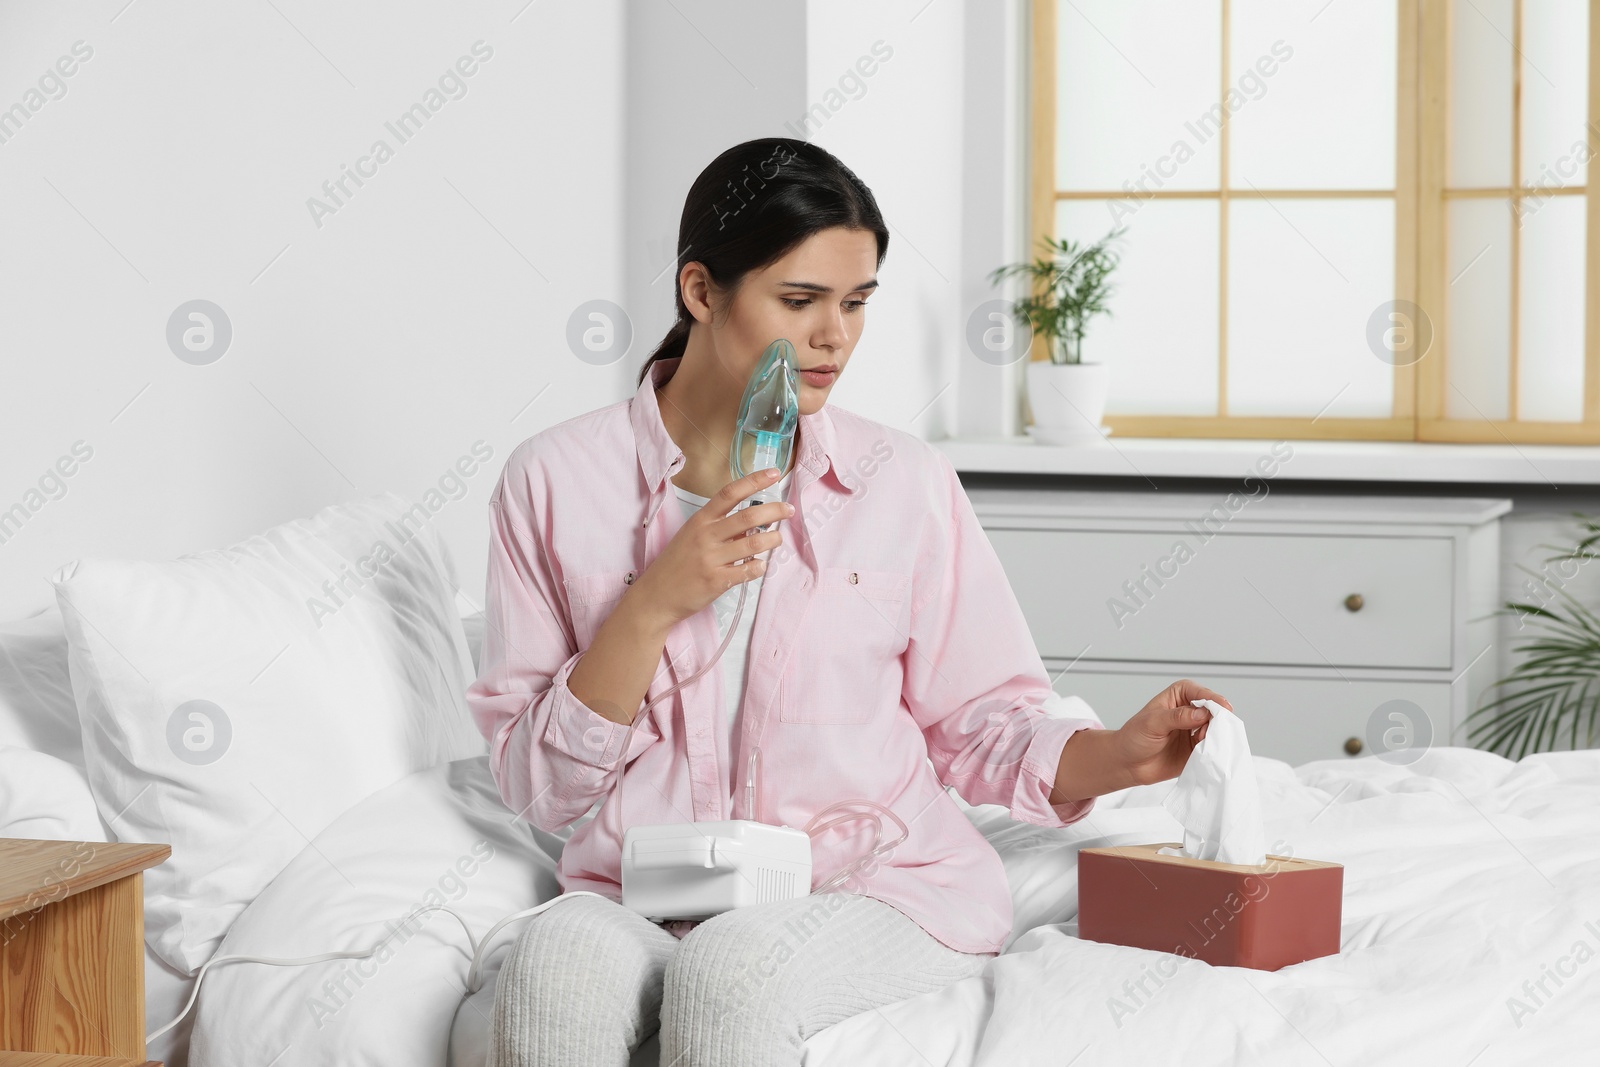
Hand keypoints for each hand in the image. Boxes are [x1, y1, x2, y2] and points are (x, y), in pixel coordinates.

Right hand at [626, 467, 793, 628]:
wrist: (656, 595)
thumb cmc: (676, 563)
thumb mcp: (692, 536)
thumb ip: (720, 527)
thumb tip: (753, 523)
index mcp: (700, 520)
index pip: (730, 493)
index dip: (754, 481)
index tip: (773, 474)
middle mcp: (706, 536)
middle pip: (749, 516)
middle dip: (775, 510)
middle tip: (789, 510)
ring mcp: (711, 558)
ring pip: (753, 543)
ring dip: (772, 539)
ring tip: (777, 539)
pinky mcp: (716, 581)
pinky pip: (748, 571)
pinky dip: (759, 567)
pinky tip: (760, 565)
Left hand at [1049, 679, 1233, 802]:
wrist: (1126, 764)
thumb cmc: (1134, 737)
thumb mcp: (1152, 723)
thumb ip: (1177, 717)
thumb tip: (1203, 713)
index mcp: (1178, 696)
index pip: (1199, 692)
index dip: (1212, 698)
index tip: (1222, 707)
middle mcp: (1189, 711)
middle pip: (1212, 710)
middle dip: (1218, 718)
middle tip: (1217, 727)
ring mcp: (1194, 730)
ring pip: (1214, 729)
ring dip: (1216, 734)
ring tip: (1206, 741)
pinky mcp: (1196, 749)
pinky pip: (1211, 747)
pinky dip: (1213, 749)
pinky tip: (1207, 752)